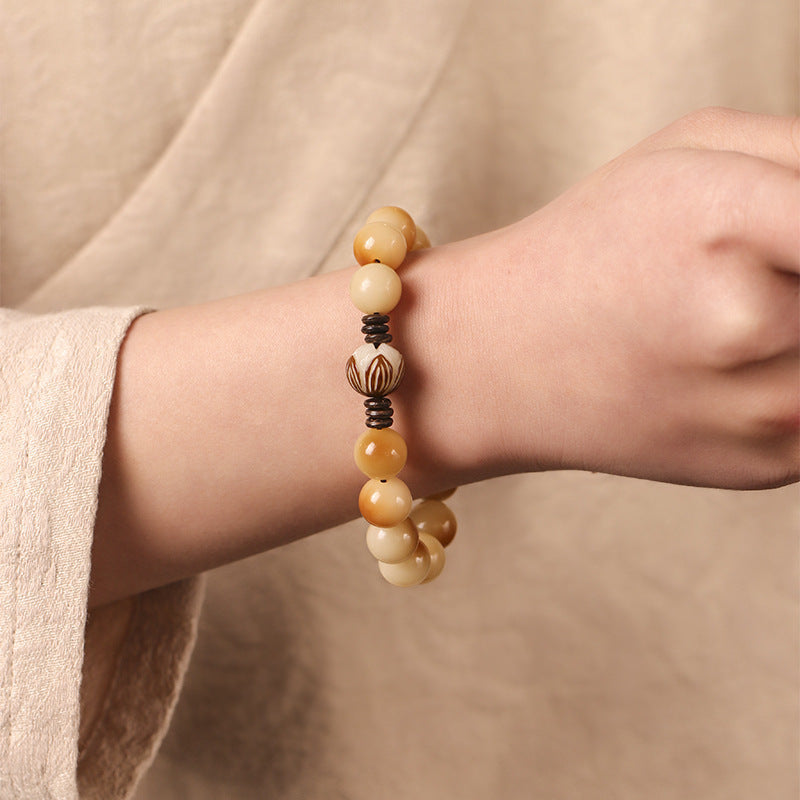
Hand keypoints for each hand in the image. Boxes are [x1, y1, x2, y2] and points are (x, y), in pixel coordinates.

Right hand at [471, 108, 798, 487]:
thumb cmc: (593, 245)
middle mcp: (745, 324)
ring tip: (730, 320)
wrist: (502, 362)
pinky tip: (726, 369)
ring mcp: (759, 409)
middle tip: (753, 277)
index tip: (795, 247)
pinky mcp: (765, 466)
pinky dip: (796, 379)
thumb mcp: (688, 152)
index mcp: (725, 220)